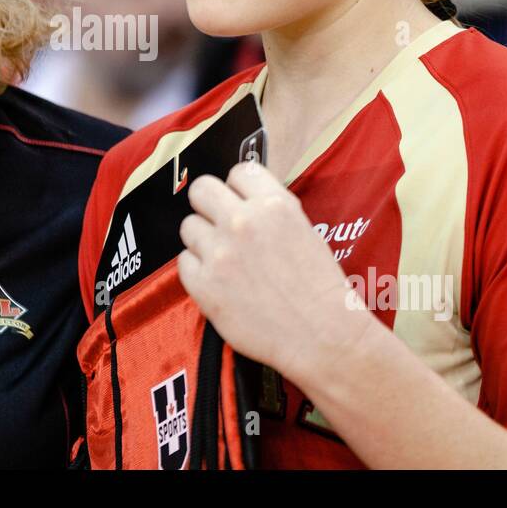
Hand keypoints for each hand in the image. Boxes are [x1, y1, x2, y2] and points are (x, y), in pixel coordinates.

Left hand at [177, 160, 376, 382]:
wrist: (323, 336)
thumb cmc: (321, 288)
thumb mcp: (305, 230)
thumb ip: (271, 210)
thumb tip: (243, 199)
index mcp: (274, 205)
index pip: (238, 171)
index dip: (237, 188)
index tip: (238, 201)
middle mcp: (242, 222)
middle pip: (202, 189)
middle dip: (209, 204)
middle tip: (219, 224)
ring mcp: (220, 253)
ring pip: (188, 226)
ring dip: (202, 240)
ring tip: (222, 258)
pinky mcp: (204, 285)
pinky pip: (183, 262)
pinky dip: (196, 270)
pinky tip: (217, 281)